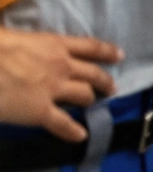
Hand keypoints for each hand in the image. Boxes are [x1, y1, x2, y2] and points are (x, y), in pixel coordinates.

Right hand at [0, 27, 122, 141]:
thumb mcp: (14, 36)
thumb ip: (27, 43)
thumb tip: (23, 46)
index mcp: (54, 44)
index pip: (90, 47)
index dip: (107, 52)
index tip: (120, 55)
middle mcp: (61, 65)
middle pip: (93, 73)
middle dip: (104, 81)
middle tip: (111, 88)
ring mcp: (53, 89)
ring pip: (84, 95)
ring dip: (91, 100)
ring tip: (94, 104)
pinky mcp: (41, 112)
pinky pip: (63, 123)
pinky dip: (73, 131)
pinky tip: (81, 135)